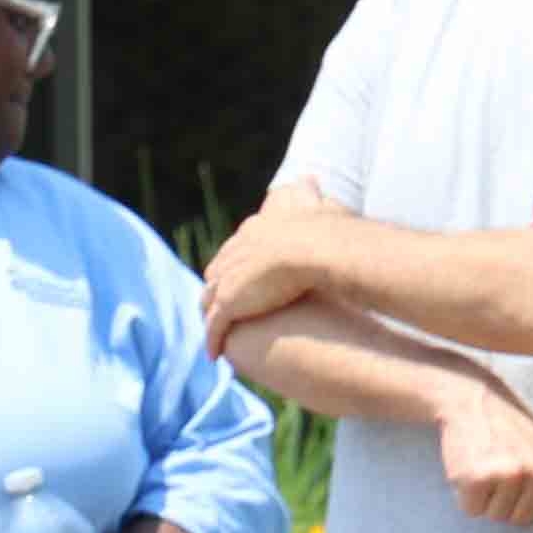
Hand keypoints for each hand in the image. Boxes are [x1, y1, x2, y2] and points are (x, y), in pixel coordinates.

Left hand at [198, 197, 362, 344]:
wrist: (314, 247)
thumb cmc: (322, 228)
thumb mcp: (309, 202)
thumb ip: (308, 191)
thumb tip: (310, 176)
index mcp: (251, 233)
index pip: (234, 252)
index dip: (232, 266)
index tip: (234, 276)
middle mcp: (233, 254)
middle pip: (215, 276)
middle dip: (214, 291)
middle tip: (216, 306)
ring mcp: (228, 280)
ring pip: (210, 303)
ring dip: (210, 318)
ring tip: (214, 332)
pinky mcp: (229, 304)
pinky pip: (215, 328)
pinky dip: (213, 341)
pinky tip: (214, 355)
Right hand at [430, 383, 532, 532]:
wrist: (476, 403)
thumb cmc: (516, 435)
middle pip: (523, 521)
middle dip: (511, 507)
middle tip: (505, 477)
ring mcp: (510, 474)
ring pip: (497, 517)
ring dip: (489, 502)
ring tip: (489, 471)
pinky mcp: (479, 477)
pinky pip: (472, 510)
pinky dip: (468, 498)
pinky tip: (472, 473)